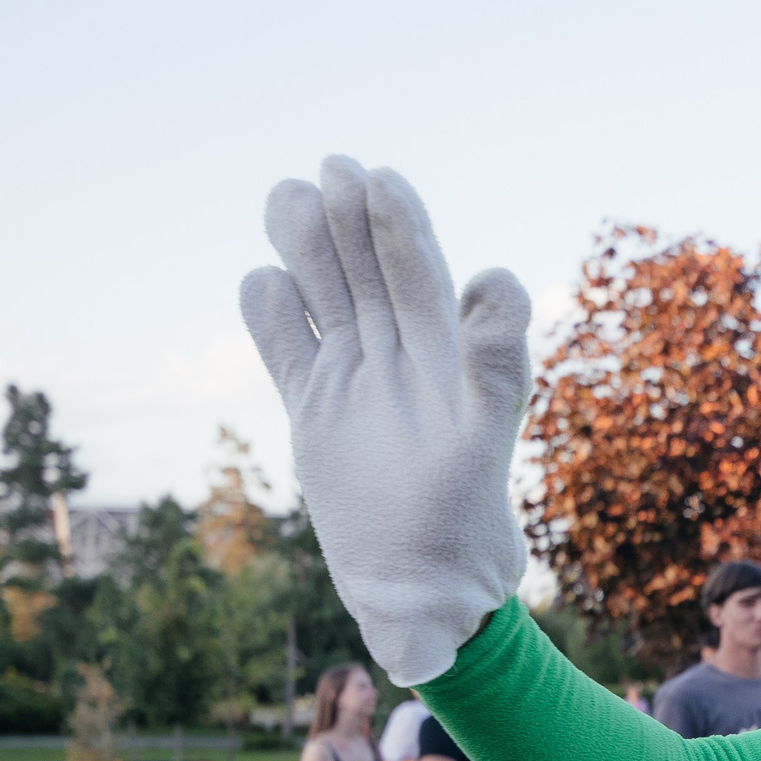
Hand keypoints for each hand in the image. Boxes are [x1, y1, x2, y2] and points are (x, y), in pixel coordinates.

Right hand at [240, 156, 530, 686]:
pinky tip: (261, 282)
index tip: (382, 183)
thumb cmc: (466, 534)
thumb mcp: (485, 443)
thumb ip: (494, 362)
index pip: (427, 279)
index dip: (405, 230)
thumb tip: (500, 278)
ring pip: (327, 298)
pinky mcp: (315, 411)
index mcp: (454, 364)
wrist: (422, 593)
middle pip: (373, 274)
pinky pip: (286, 348)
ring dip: (308, 249)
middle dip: (353, 221)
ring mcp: (358, 382)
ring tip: (288, 196)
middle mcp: (408, 363)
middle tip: (331, 167)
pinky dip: (271, 315)